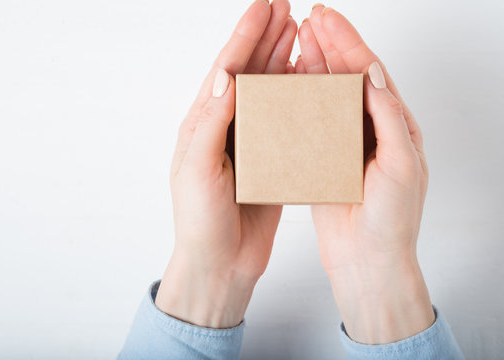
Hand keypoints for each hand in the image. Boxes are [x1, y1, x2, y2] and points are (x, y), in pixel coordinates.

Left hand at [155, 0, 296, 328]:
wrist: (219, 262)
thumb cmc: (200, 222)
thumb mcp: (196, 171)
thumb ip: (210, 124)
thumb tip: (224, 77)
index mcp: (202, 125)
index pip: (226, 70)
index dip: (245, 36)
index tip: (264, 8)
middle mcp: (224, 128)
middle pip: (248, 72)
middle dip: (266, 39)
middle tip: (287, 10)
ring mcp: (247, 142)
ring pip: (267, 92)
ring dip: (281, 61)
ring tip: (298, 35)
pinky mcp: (266, 161)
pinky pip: (283, 121)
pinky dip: (294, 98)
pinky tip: (306, 83)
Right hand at [297, 6, 434, 343]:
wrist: (368, 260)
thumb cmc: (392, 220)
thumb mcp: (401, 166)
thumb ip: (389, 119)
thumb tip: (375, 75)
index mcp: (395, 126)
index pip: (370, 73)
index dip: (349, 43)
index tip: (327, 19)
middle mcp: (371, 129)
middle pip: (348, 76)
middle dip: (329, 45)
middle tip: (308, 20)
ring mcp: (346, 143)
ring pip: (328, 95)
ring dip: (313, 66)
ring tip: (296, 41)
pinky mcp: (325, 159)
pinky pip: (312, 121)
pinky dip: (301, 99)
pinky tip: (288, 84)